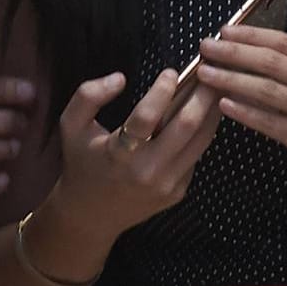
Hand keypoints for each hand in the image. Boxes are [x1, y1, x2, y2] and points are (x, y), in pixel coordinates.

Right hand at [48, 69, 224, 246]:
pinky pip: (195, 156)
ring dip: (211, 113)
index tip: (171, 71)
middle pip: (186, 127)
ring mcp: (167, 185)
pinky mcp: (179, 191)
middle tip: (210, 73)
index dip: (162, 91)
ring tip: (215, 89)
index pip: (146, 118)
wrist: (93, 214)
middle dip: (201, 96)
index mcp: (119, 154)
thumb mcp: (71, 125)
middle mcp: (147, 172)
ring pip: (201, 142)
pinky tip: (205, 114)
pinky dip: (202, 133)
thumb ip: (88, 95)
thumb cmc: (82, 162)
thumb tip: (120, 78)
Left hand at [198, 26, 286, 198]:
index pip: (282, 42)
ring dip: (231, 79)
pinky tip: (224, 105)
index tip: (223, 31)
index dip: (250, 34)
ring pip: (266, 89)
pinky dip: (245, 112)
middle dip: (233, 52)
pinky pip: (269, 122)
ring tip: (205, 74)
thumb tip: (250, 60)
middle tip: (206, 49)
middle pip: (270, 61)